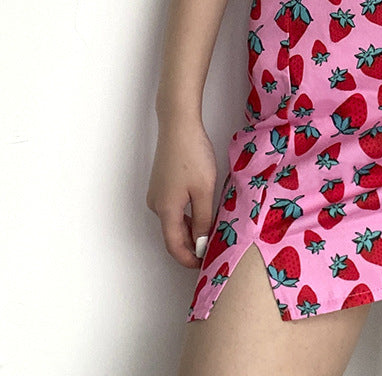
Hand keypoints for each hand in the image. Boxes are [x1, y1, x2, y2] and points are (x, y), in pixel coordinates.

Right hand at [146, 111, 217, 267]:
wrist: (179, 126)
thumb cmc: (192, 156)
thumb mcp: (204, 190)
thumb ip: (203, 220)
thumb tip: (201, 244)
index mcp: (166, 210)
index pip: (174, 246)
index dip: (189, 259)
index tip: (204, 264)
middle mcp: (156, 205)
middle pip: (173, 234)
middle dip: (192, 244)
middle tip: (214, 247)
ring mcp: (157, 194)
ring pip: (174, 220)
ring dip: (192, 228)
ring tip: (213, 229)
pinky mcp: (161, 184)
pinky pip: (174, 207)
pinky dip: (188, 214)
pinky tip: (204, 210)